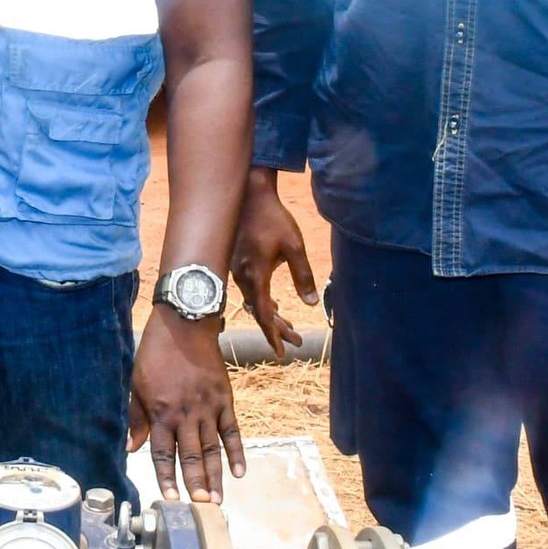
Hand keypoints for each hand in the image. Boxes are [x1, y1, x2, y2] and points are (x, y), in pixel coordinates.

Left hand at [127, 307, 244, 502]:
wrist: (185, 324)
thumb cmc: (155, 354)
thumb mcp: (136, 383)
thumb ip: (135, 417)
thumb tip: (130, 447)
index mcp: (161, 412)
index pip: (163, 453)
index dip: (167, 478)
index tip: (171, 500)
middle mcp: (186, 414)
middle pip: (191, 457)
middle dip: (195, 485)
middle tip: (201, 509)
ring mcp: (208, 407)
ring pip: (213, 449)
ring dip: (215, 476)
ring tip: (217, 500)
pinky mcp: (225, 399)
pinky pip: (232, 430)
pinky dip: (237, 451)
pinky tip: (239, 472)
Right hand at [230, 168, 313, 358]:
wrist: (249, 196)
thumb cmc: (273, 219)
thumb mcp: (294, 246)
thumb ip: (303, 275)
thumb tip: (310, 303)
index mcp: (256, 275)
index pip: (264, 315)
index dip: (274, 335)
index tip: (283, 351)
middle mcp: (243, 277)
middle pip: (259, 312)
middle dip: (278, 329)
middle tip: (296, 342)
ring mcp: (237, 271)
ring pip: (255, 302)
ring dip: (272, 316)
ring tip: (289, 327)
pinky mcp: (237, 264)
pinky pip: (250, 291)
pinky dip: (263, 302)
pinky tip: (275, 305)